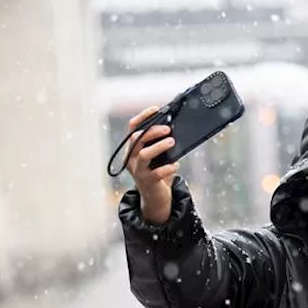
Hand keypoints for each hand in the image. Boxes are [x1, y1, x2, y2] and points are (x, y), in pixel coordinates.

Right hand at [125, 107, 179, 224]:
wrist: (155, 198)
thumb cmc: (158, 172)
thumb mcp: (158, 156)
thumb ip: (161, 143)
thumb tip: (174, 127)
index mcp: (133, 149)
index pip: (132, 128)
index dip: (143, 117)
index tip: (156, 109)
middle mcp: (132, 158)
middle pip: (137, 139)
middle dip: (152, 131)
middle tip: (168, 129)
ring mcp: (138, 171)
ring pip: (144, 155)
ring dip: (159, 146)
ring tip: (172, 142)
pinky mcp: (147, 182)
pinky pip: (156, 173)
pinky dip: (168, 168)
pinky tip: (176, 165)